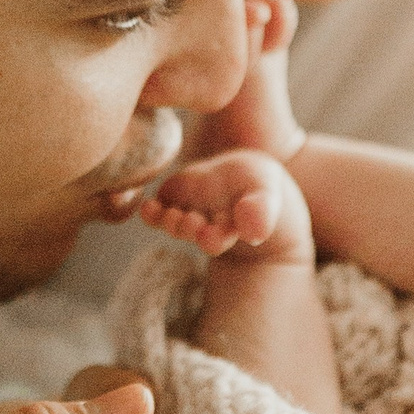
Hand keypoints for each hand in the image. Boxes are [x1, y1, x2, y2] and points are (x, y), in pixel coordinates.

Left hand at [141, 148, 310, 262]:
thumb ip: (260, 213)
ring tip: (172, 215)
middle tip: (191, 222)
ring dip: (170, 221)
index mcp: (228, 230)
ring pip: (174, 223)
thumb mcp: (265, 195)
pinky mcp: (170, 200)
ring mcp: (185, 214)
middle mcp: (204, 227)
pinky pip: (155, 212)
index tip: (209, 237)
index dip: (213, 240)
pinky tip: (147, 208)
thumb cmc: (256, 186)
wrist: (240, 173)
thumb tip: (255, 234)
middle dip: (189, 229)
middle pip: (193, 233)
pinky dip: (150, 213)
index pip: (218, 240)